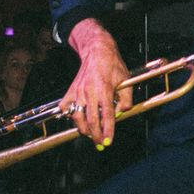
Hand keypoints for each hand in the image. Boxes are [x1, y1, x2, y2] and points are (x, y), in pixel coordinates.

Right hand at [64, 20, 130, 147]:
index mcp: (104, 90)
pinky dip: (69, 115)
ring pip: (77, 116)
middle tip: (100, 143)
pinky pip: (66, 107)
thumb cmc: (112, 65)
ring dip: (83, 129)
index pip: (106, 115)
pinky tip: (76, 120)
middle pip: (91, 120)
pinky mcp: (71, 90)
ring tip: (90, 134)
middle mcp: (89, 92)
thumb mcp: (126, 80)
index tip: (108, 141)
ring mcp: (78, 91)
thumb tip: (122, 113)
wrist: (97, 50)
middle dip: (96, 135)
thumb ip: (127, 99)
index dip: (108, 130)